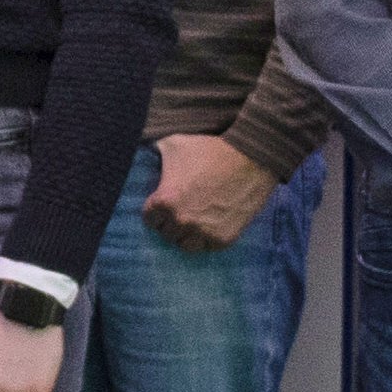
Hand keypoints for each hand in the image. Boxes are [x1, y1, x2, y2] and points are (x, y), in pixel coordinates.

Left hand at [140, 134, 281, 254]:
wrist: (251, 158)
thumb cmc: (211, 149)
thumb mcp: (174, 143)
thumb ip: (154, 151)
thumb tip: (141, 149)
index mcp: (164, 201)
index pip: (149, 219)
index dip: (157, 211)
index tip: (165, 205)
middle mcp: (181, 221)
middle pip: (167, 233)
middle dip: (172, 222)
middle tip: (183, 211)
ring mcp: (203, 233)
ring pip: (186, 245)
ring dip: (187, 235)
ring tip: (194, 223)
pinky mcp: (223, 239)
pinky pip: (207, 248)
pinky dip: (207, 239)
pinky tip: (210, 226)